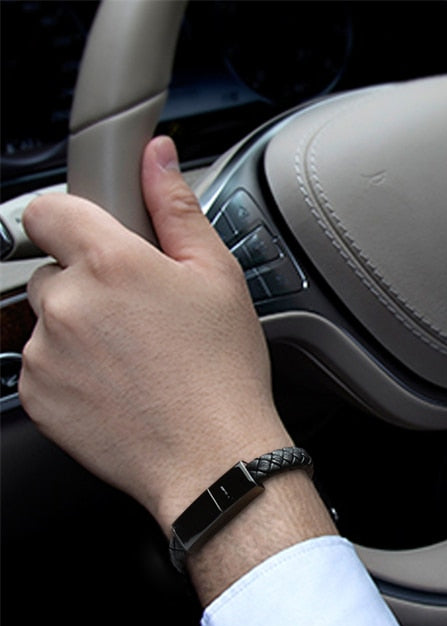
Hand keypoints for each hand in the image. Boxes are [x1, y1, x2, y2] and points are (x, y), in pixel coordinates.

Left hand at [21, 136, 290, 532]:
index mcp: (111, 262)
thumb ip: (177, 208)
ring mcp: (44, 353)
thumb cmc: (224, 377)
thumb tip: (156, 156)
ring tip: (137, 363)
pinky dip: (72, 375)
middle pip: (52, 270)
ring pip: (48, 322)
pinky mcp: (36, 396)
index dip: (73, 221)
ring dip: (79, 332)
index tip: (95, 242)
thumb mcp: (219, 280)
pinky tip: (121, 390)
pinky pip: (42, 368)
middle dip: (88, 286)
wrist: (212, 461)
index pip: (48, 209)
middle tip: (141, 320)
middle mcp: (67, 302)